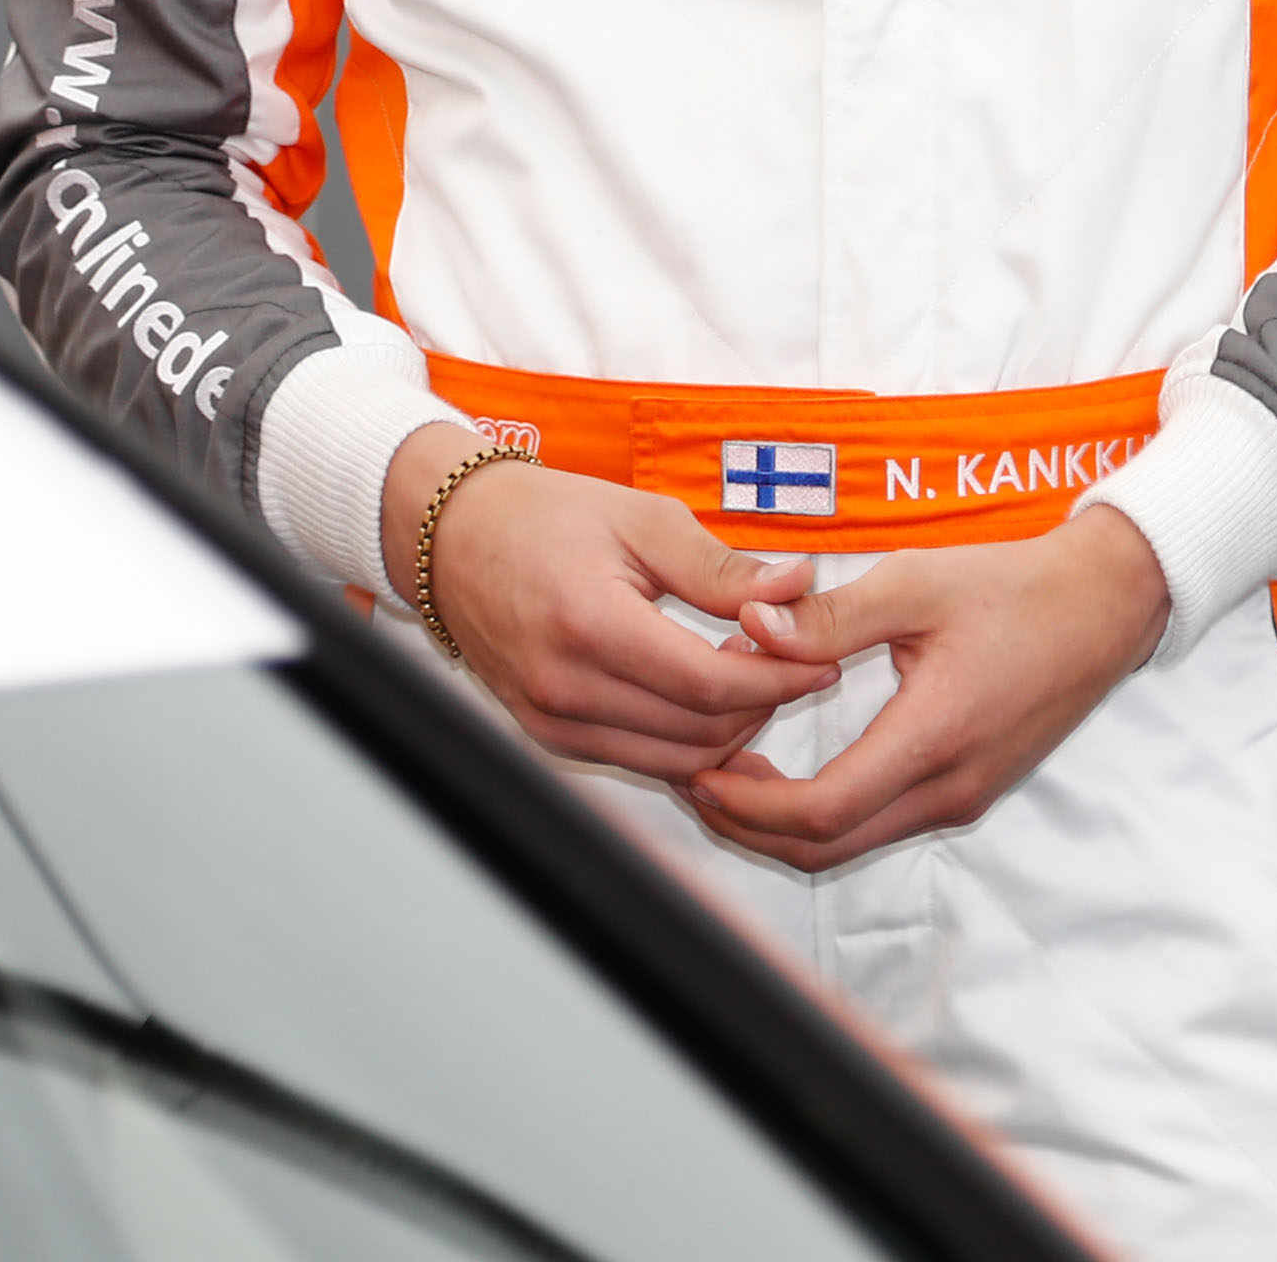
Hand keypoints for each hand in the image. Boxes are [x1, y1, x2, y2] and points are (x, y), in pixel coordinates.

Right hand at [389, 423, 837, 781]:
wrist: (453, 537)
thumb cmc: (544, 516)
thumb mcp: (642, 520)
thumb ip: (723, 568)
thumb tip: (799, 586)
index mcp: (590, 626)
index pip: (711, 686)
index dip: (780, 680)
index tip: (823, 660)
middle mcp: (565, 688)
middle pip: (700, 732)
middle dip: (764, 704)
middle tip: (797, 663)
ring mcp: (552, 721)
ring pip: (675, 761)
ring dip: (729, 730)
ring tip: (754, 676)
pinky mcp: (548, 737)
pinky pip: (639, 761)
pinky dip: (687, 744)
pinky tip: (709, 701)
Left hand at [681, 510, 1172, 871]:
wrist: (1106, 604)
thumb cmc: (1017, 587)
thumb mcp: (918, 582)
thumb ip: (831, 615)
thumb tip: (751, 628)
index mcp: (936, 738)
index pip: (823, 811)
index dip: (750, 806)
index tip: (701, 773)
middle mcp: (952, 787)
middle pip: (829, 846)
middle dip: (752, 826)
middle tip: (696, 781)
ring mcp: (964, 796)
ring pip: (855, 841)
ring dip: (787, 823)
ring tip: (732, 774)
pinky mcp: (970, 789)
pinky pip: (882, 823)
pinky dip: (827, 812)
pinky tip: (794, 771)